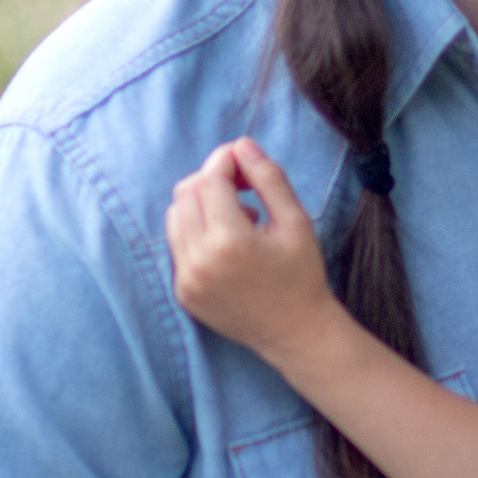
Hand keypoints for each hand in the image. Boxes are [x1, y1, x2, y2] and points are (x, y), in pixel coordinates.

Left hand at [164, 139, 335, 362]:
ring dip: (201, 205)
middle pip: (185, 192)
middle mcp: (199, 260)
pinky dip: (197, 233)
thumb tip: (241, 145)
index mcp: (230, 240)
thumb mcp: (296, 222)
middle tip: (244, 188)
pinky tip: (229, 246)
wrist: (296, 332)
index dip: (225, 160)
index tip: (243, 159)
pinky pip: (178, 245)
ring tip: (238, 220)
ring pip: (175, 216)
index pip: (210, 179)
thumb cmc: (302, 275)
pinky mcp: (182, 292)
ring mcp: (186, 279)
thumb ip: (268, 178)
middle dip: (211, 180)